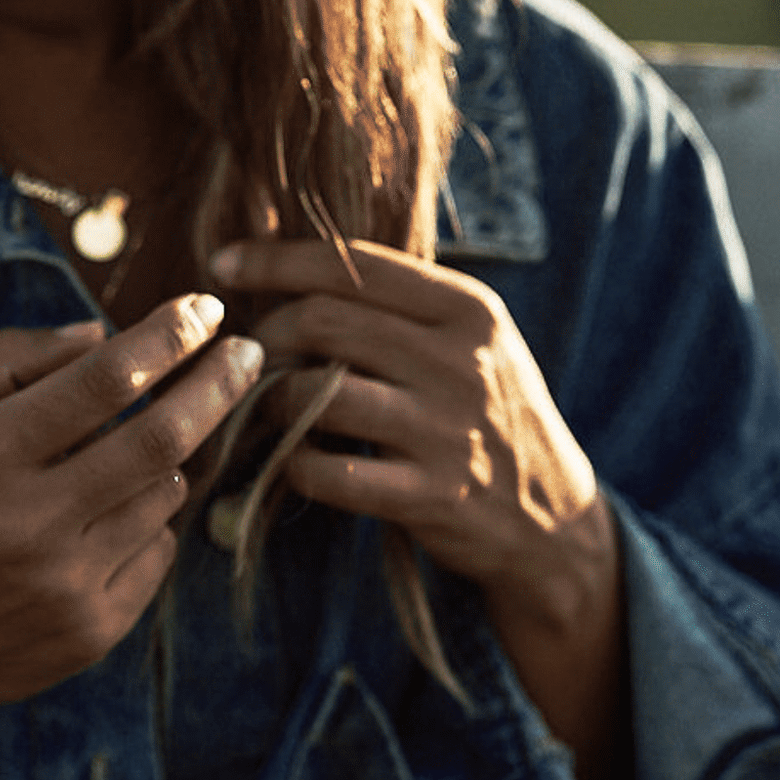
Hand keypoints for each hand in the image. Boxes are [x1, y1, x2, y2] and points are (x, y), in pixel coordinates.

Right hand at [0, 297, 262, 779]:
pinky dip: (150, 517)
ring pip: (164, 494)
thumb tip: (97, 332)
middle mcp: (29, 522)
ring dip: (165, 456)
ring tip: (125, 451)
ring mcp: (66, 585)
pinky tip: (106, 514)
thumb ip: (4, 360)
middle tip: (249, 349)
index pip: (99, 382)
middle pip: (157, 440)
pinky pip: (158, 551)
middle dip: (215, 384)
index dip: (162, 337)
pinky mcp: (92, 632)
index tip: (203, 306)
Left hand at [208, 237, 625, 779]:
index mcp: (467, 309)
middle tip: (248, 350)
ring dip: (271, 397)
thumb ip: (399, 301)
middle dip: (268, 331)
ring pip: (319, 393)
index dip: (277, 259)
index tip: (223, 263)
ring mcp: (446, 430)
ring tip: (260, 402)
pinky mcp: (432, 495)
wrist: (555, 521)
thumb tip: (291, 259)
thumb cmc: (489, 412)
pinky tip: (290, 458)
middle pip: (325, 321)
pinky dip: (294, 461)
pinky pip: (331, 472)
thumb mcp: (470, 340)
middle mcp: (460, 361)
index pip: (354, 263)